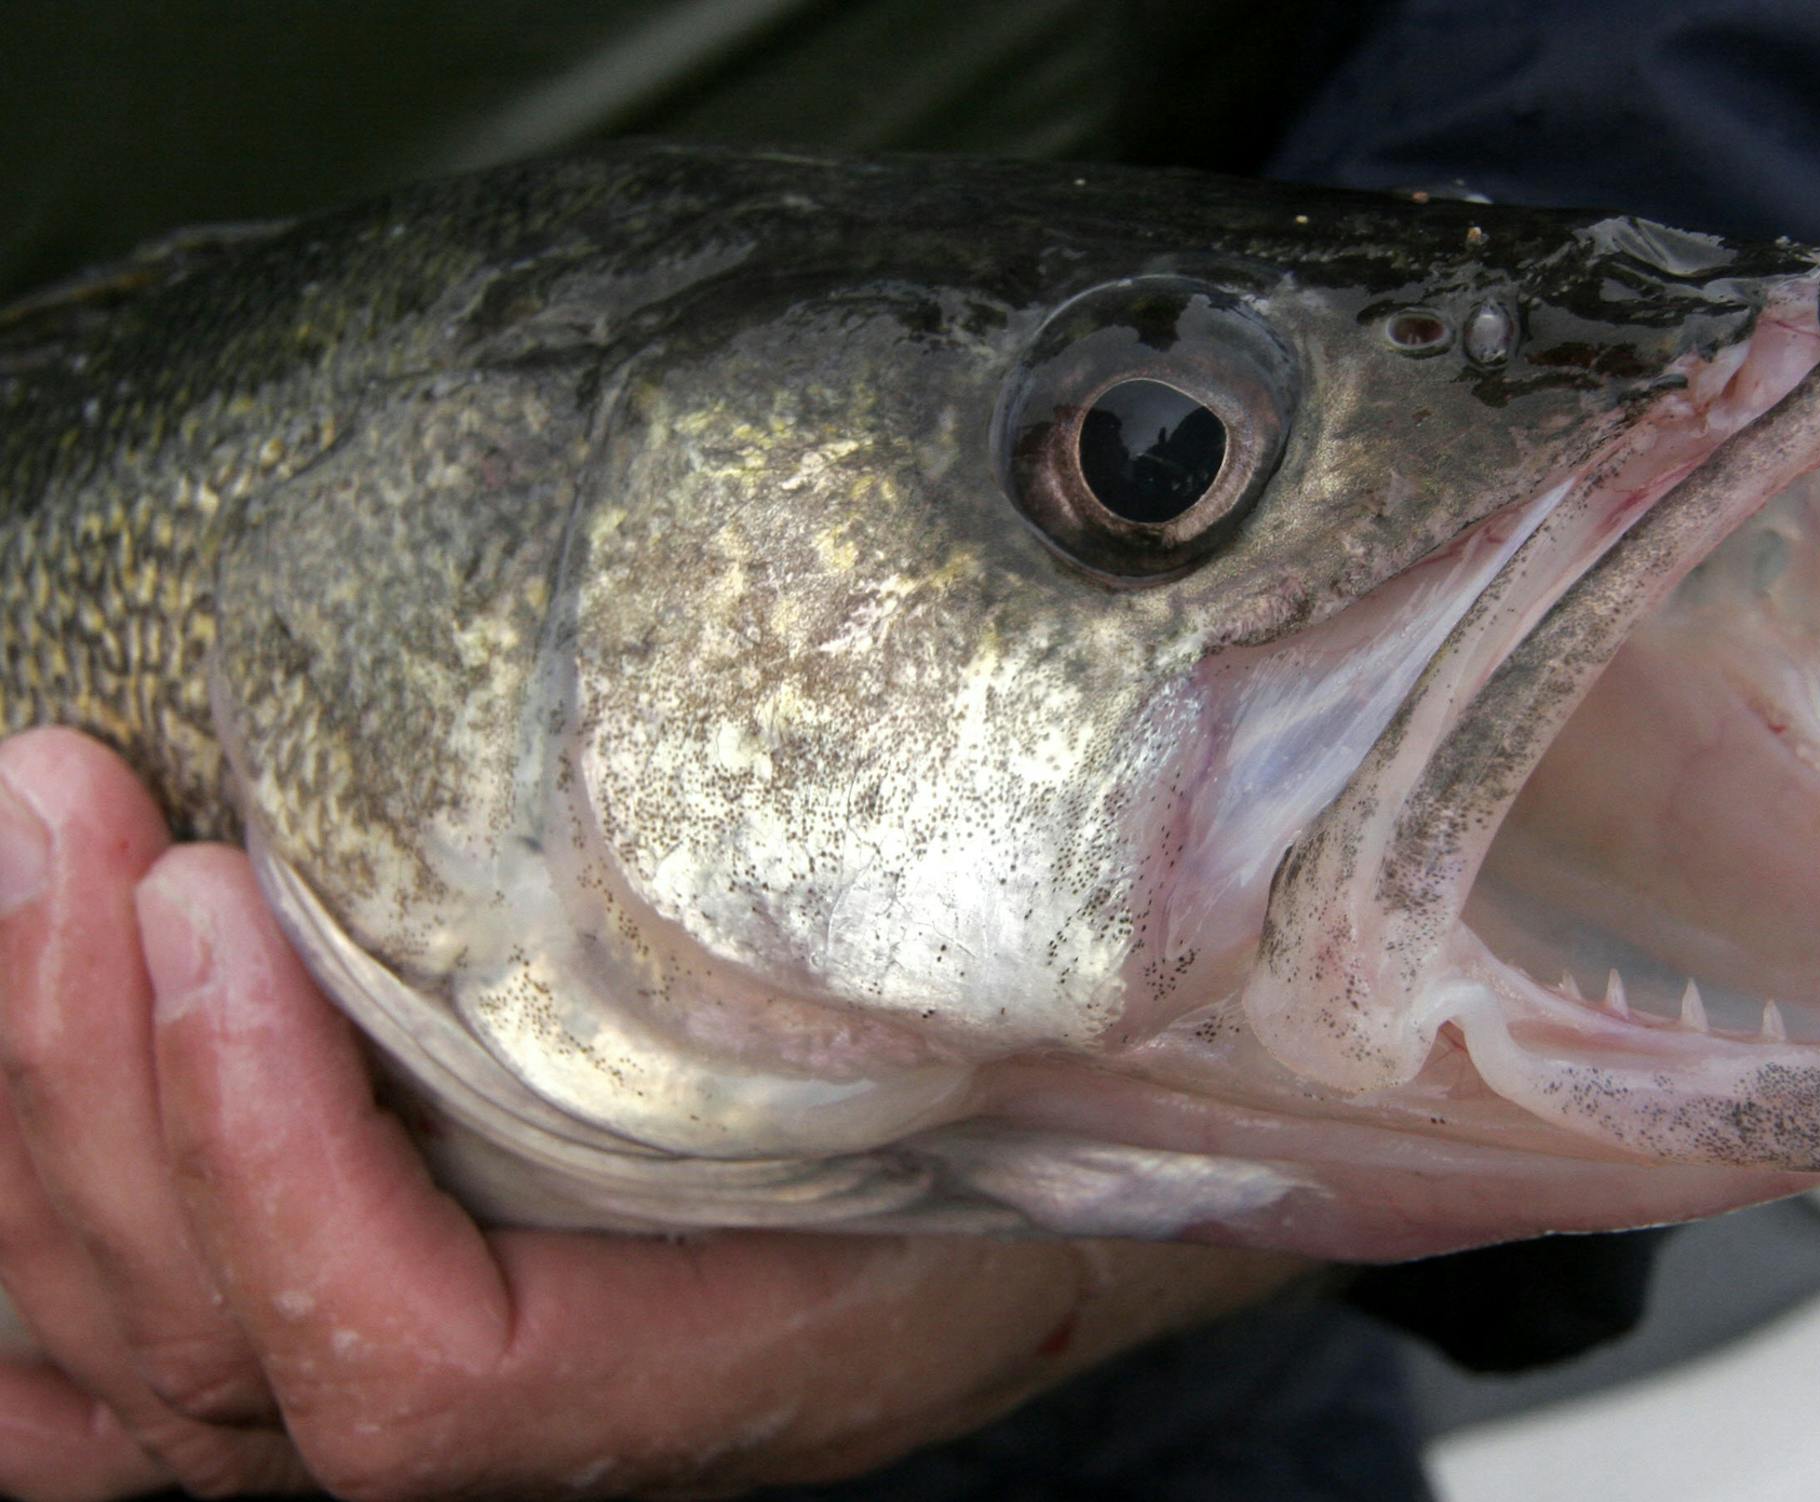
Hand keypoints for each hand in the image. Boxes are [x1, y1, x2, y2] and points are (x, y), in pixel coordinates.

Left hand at [0, 728, 1306, 1499]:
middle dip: (94, 1074)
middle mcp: (557, 1440)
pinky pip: (132, 1388)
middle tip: (63, 798)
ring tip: (20, 850)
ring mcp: (453, 1410)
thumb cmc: (1063, 1115)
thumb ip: (960, 1007)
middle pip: (216, 1351)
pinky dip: (27, 1280)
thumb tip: (983, 806)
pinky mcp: (399, 1349)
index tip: (221, 900)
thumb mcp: (1043, 1069)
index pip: (418, 1376)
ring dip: (33, 1115)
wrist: (1067, 1197)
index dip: (278, 1160)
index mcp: (718, 1378)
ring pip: (133, 1371)